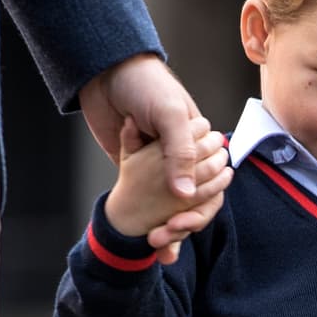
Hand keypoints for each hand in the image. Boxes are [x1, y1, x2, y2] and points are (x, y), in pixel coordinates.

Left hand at [80, 54, 231, 261]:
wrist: (104, 72)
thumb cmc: (145, 85)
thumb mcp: (168, 114)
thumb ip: (180, 152)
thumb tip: (185, 194)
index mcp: (199, 141)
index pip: (212, 183)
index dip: (200, 207)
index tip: (180, 224)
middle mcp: (181, 153)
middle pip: (192, 198)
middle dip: (181, 222)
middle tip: (163, 237)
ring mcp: (156, 160)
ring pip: (167, 201)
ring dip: (164, 224)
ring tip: (155, 243)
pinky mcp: (132, 163)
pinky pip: (141, 192)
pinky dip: (143, 215)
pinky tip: (145, 237)